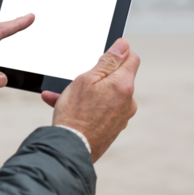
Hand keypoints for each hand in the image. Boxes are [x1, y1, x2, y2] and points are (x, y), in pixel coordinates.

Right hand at [41, 38, 138, 162]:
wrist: (70, 149)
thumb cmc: (76, 113)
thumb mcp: (86, 78)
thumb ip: (107, 61)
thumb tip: (124, 45)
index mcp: (124, 85)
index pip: (131, 58)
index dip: (117, 53)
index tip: (101, 56)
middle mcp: (128, 101)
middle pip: (116, 77)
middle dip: (96, 74)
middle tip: (77, 78)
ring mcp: (121, 116)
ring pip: (104, 94)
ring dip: (86, 91)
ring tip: (61, 94)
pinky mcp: (112, 128)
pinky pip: (99, 110)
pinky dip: (85, 106)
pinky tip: (62, 105)